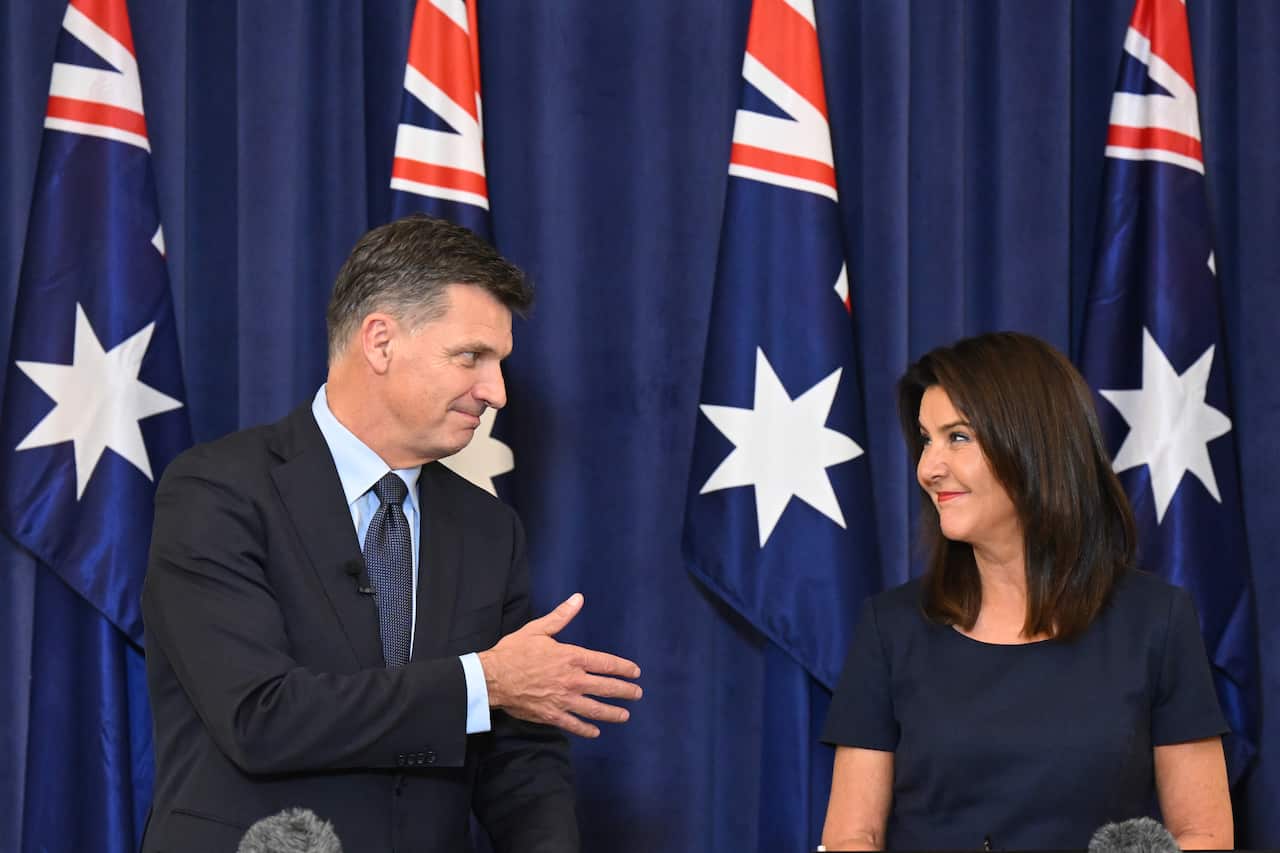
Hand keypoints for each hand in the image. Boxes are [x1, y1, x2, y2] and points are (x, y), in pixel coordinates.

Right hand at [477, 593, 641, 737]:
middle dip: (625, 691)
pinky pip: (574, 724)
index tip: (635, 672)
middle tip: (637, 694)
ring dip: (612, 713)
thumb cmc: (514, 651)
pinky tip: (595, 732)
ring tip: (625, 715)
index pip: (605, 663)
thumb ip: (561, 616)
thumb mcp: (538, 629)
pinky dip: (586, 729)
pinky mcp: (552, 715)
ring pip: (595, 709)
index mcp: (571, 657)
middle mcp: (572, 680)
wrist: (493, 678)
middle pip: (606, 687)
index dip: (623, 668)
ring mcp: (564, 700)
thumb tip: (578, 599)